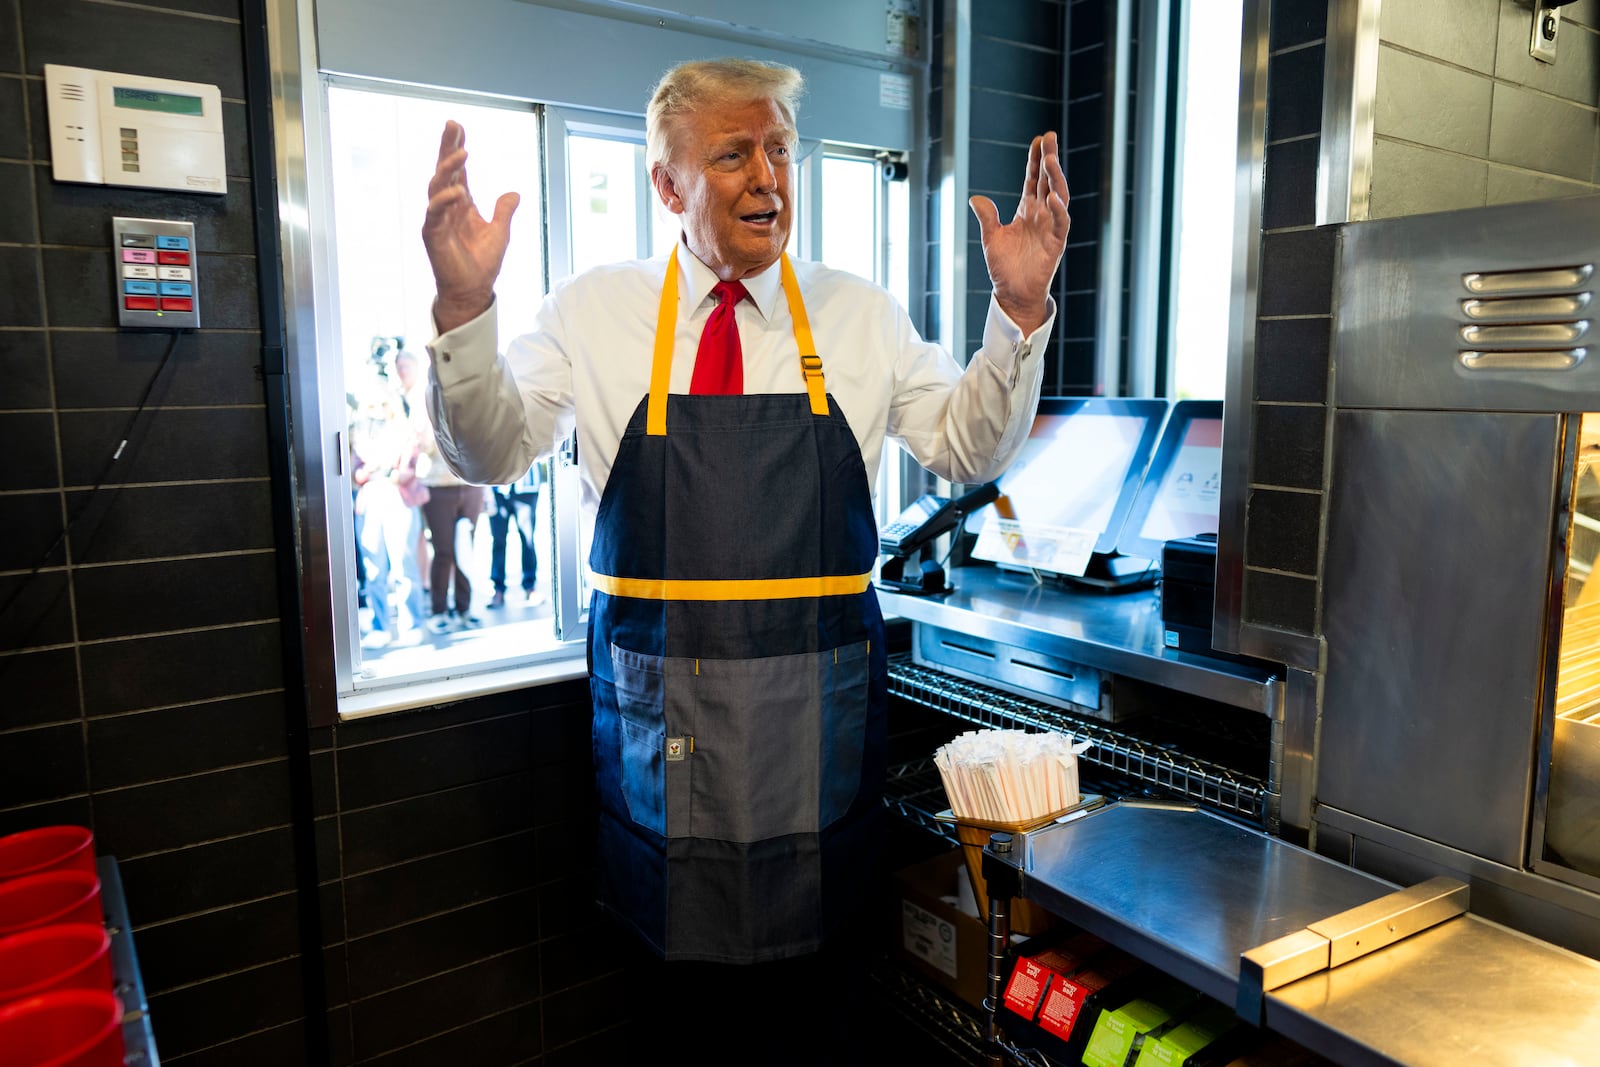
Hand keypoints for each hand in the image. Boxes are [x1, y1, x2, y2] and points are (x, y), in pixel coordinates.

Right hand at [422, 121, 521, 332]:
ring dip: (448, 168)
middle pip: (443, 170)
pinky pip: (435, 212)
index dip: (457, 148)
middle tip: (452, 124)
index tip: (458, 127)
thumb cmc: (482, 263)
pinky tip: (456, 190)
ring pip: (437, 186)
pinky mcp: (432, 234)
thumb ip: (504, 211)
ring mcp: (437, 219)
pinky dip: (444, 200)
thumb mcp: (500, 232)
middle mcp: (446, 207)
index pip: (457, 170)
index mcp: (461, 204)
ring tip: (463, 153)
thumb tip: (514, 193)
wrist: (472, 290)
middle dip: (447, 146)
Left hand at [968, 132, 1070, 335]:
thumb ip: (987, 217)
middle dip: (1049, 158)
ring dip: (1055, 178)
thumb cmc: (1004, 268)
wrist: (1012, 294)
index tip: (1039, 139)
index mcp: (1028, 211)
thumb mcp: (991, 238)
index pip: (1034, 179)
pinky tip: (1053, 196)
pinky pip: (1061, 223)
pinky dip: (1058, 210)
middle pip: (1048, 181)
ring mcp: (1050, 228)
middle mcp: (1042, 215)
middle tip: (1050, 136)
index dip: (1036, 160)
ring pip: (1058, 196)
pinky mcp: (1056, 244)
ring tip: (1050, 159)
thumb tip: (975, 198)